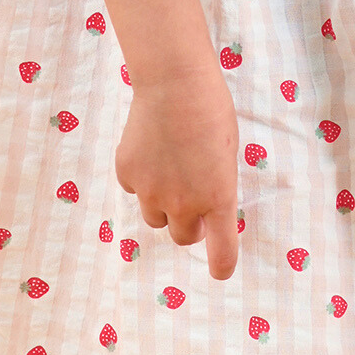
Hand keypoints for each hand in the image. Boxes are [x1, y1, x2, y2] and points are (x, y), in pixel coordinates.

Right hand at [115, 68, 241, 282]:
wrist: (174, 83)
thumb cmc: (211, 111)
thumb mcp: (227, 153)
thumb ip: (218, 186)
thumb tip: (207, 207)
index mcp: (218, 198)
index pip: (222, 253)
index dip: (222, 266)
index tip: (221, 271)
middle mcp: (184, 204)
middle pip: (183, 237)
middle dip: (190, 224)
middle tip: (193, 199)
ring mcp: (151, 192)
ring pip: (155, 218)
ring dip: (164, 205)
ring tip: (170, 169)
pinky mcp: (127, 175)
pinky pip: (135, 191)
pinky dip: (142, 179)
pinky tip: (151, 150)